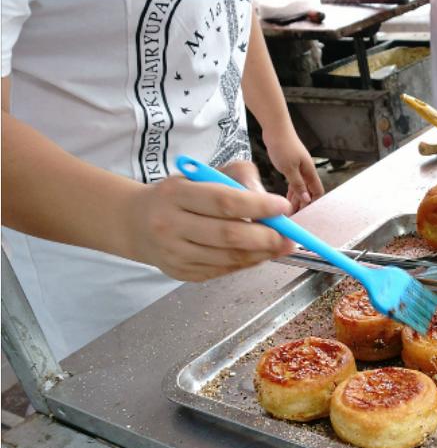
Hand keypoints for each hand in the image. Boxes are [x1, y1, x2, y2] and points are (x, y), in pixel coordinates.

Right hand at [126, 170, 295, 281]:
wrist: (136, 223)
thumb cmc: (181, 194)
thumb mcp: (203, 174)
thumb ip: (239, 179)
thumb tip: (272, 204)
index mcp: (175, 194)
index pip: (224, 201)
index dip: (258, 206)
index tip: (283, 207)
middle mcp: (169, 225)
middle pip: (229, 235)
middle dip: (266, 237)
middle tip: (289, 236)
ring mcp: (174, 253)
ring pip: (229, 258)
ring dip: (262, 254)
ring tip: (280, 245)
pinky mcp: (181, 273)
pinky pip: (223, 270)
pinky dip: (246, 263)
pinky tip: (257, 253)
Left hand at [263, 127, 323, 212]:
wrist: (275, 128)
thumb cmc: (283, 144)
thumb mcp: (289, 168)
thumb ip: (297, 184)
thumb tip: (306, 198)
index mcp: (309, 171)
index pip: (317, 191)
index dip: (314, 203)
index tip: (306, 213)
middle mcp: (306, 170)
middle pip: (309, 191)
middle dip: (304, 204)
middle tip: (296, 215)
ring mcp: (298, 168)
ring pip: (301, 187)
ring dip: (296, 199)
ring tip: (290, 210)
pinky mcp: (290, 166)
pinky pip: (294, 182)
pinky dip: (291, 191)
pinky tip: (287, 198)